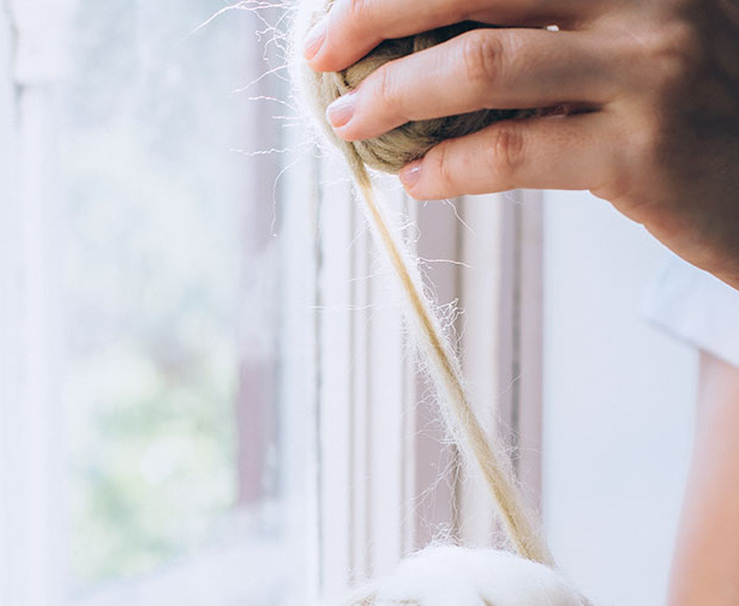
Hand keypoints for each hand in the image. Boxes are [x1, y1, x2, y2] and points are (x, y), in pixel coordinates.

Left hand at [305, 0, 738, 288]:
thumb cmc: (694, 117)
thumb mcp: (639, 40)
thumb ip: (557, 29)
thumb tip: (428, 51)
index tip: (351, 1)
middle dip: (380, 8)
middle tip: (322, 46)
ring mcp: (653, 68)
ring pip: (486, 63)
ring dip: (397, 92)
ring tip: (351, 120)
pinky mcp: (644, 154)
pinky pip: (517, 152)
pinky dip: (451, 165)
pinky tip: (417, 177)